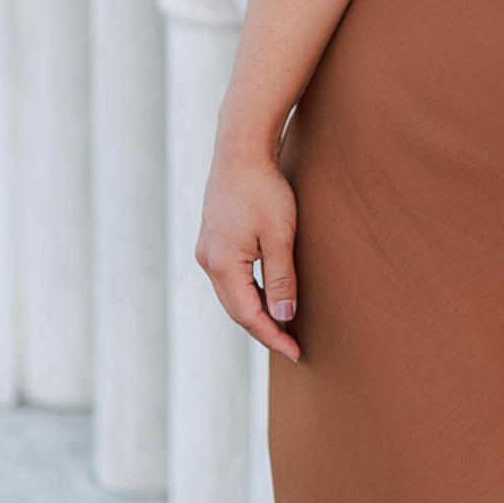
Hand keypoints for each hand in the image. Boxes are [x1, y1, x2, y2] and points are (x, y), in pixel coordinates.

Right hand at [198, 140, 301, 361]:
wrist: (240, 150)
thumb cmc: (263, 189)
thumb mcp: (280, 236)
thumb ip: (281, 279)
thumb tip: (284, 317)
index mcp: (223, 265)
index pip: (249, 315)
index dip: (273, 336)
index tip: (296, 353)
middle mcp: (208, 261)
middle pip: (236, 309)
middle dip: (264, 329)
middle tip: (292, 346)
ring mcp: (207, 250)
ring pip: (232, 295)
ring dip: (256, 312)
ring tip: (282, 326)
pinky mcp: (212, 240)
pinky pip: (230, 278)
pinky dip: (248, 292)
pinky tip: (266, 295)